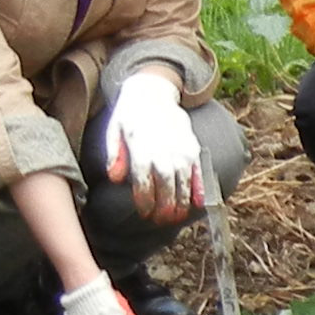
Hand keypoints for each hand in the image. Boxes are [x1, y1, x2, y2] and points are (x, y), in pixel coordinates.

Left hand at [103, 71, 202, 221]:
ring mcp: (181, 150)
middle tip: (161, 221)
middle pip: (165, 187)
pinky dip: (200, 188)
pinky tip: (198, 203)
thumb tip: (115, 179)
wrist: (153, 93)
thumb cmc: (130, 116)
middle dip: (164, 207)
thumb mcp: (114, 131)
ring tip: (176, 217)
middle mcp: (164, 152)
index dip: (145, 201)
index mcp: (142, 149)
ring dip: (180, 202)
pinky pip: (199, 172)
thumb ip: (114, 155)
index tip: (145, 213)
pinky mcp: (193, 148)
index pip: (143, 183)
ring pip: (183, 183)